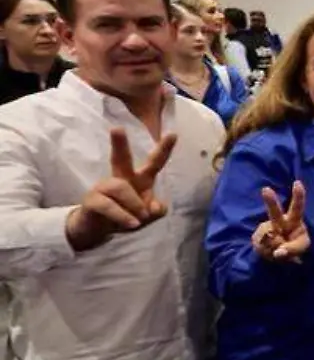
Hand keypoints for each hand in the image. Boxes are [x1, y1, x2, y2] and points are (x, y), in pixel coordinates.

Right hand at [65, 129, 176, 251]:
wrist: (97, 230)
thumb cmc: (125, 217)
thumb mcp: (146, 217)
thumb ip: (156, 212)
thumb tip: (155, 206)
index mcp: (139, 179)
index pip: (154, 163)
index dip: (164, 150)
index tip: (174, 134)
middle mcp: (121, 179)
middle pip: (121, 159)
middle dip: (120, 144)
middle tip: (117, 129)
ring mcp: (104, 188)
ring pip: (121, 188)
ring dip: (134, 205)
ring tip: (139, 221)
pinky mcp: (92, 200)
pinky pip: (109, 205)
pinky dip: (123, 216)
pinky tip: (133, 224)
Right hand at [252, 181, 309, 263]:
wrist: (277, 253)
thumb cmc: (294, 245)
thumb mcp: (300, 248)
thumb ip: (292, 249)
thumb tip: (278, 253)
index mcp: (294, 220)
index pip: (297, 207)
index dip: (298, 196)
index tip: (297, 182)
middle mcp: (279, 221)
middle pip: (274, 211)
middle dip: (270, 201)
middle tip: (266, 190)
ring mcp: (266, 229)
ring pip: (269, 237)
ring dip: (274, 248)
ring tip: (278, 250)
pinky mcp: (257, 237)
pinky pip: (262, 247)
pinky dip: (268, 253)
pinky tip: (270, 250)